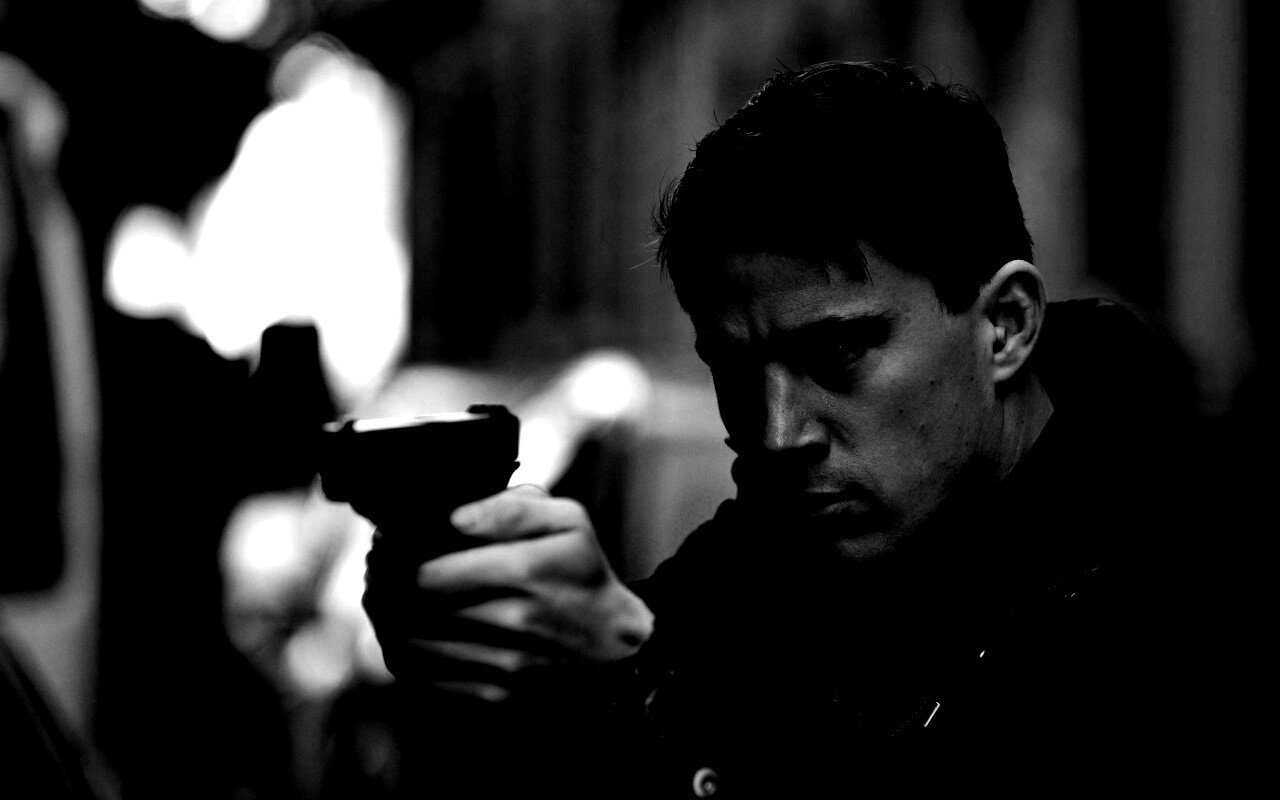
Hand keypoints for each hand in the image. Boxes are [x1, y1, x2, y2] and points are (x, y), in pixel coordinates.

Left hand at [363, 485, 653, 702]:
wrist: (617, 645)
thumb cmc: (585, 574)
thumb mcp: (568, 521)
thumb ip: (510, 509)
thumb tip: (453, 516)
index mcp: (527, 570)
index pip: (427, 571)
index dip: (394, 557)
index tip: (387, 544)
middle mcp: (514, 621)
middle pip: (410, 608)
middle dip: (382, 583)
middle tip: (377, 567)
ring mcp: (505, 664)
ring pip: (409, 644)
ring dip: (386, 617)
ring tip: (385, 595)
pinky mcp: (497, 693)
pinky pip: (425, 678)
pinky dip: (402, 651)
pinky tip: (403, 629)